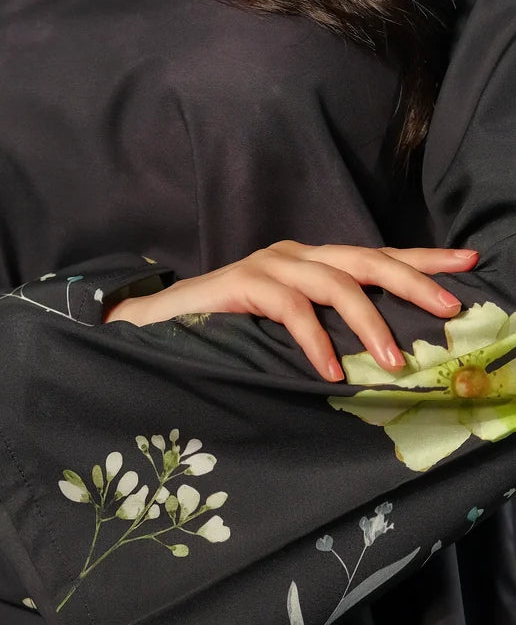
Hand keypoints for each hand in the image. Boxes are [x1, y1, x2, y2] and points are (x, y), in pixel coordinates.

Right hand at [105, 241, 478, 381]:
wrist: (152, 327)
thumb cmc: (224, 335)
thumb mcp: (284, 331)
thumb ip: (324, 329)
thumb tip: (383, 356)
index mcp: (311, 262)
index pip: (377, 256)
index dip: (424, 260)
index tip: (471, 265)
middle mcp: (295, 254)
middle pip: (367, 260)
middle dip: (415, 281)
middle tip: (452, 309)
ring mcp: (268, 264)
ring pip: (336, 284)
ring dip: (371, 323)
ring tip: (395, 362)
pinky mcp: (242, 282)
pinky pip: (292, 308)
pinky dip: (315, 341)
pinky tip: (330, 370)